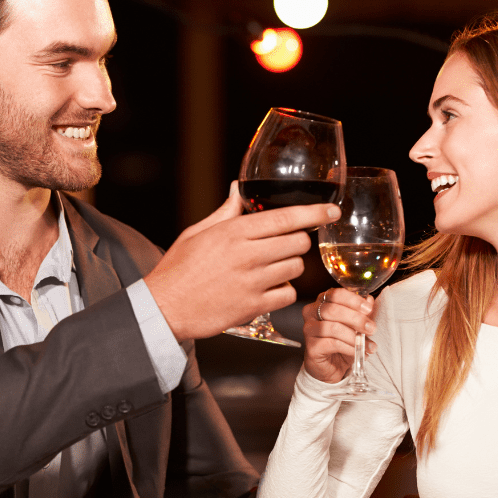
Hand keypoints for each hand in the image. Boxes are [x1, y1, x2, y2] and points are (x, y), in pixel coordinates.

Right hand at [145, 183, 339, 341]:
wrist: (164, 308)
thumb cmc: (178, 269)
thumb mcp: (197, 233)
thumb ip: (225, 212)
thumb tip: (238, 189)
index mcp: (234, 232)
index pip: (285, 217)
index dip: (314, 212)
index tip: (332, 210)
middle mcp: (247, 255)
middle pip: (298, 243)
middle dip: (297, 242)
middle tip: (283, 247)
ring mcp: (252, 282)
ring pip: (295, 269)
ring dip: (289, 268)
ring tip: (269, 270)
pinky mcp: (254, 307)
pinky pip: (287, 295)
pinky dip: (282, 292)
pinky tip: (266, 290)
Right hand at [302, 288, 375, 383]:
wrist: (331, 366)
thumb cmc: (342, 341)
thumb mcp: (355, 325)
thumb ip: (362, 312)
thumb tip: (369, 300)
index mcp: (322, 302)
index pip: (335, 294)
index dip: (353, 300)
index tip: (369, 309)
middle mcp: (311, 312)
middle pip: (333, 310)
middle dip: (356, 319)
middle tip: (371, 329)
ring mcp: (309, 329)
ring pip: (333, 328)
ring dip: (354, 337)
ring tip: (367, 345)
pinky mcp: (311, 346)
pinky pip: (332, 343)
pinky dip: (349, 348)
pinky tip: (357, 352)